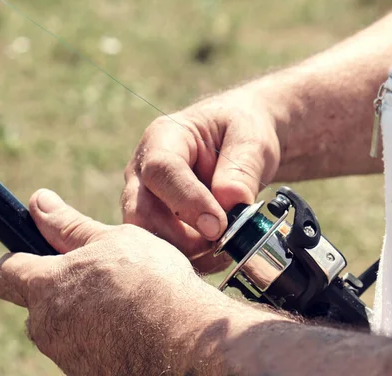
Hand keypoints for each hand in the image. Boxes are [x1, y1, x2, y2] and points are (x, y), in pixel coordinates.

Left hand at [0, 189, 232, 374]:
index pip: (3, 273)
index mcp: (46, 286)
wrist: (188, 341)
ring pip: (64, 326)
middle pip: (37, 303)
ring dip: (84, 313)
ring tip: (125, 302)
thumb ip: (69, 226)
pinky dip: (101, 336)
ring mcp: (66, 356)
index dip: (17, 260)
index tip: (36, 254)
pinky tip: (133, 326)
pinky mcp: (87, 374)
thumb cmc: (152, 282)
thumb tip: (38, 201)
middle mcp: (47, 327)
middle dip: (61, 289)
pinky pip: (85, 348)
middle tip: (101, 277)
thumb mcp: (113, 240)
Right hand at [122, 87, 281, 272]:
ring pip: (146, 237)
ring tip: (224, 250)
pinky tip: (218, 256)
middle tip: (220, 243)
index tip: (218, 226)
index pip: (161, 170)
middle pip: (140, 211)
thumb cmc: (241, 132)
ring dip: (185, 253)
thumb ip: (242, 168)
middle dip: (178, 237)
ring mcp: (143, 199)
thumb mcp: (251, 138)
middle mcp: (142, 170)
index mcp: (163, 137)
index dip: (187, 202)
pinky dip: (190, 260)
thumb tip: (229, 205)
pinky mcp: (154, 224)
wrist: (238, 144)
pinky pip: (162, 251)